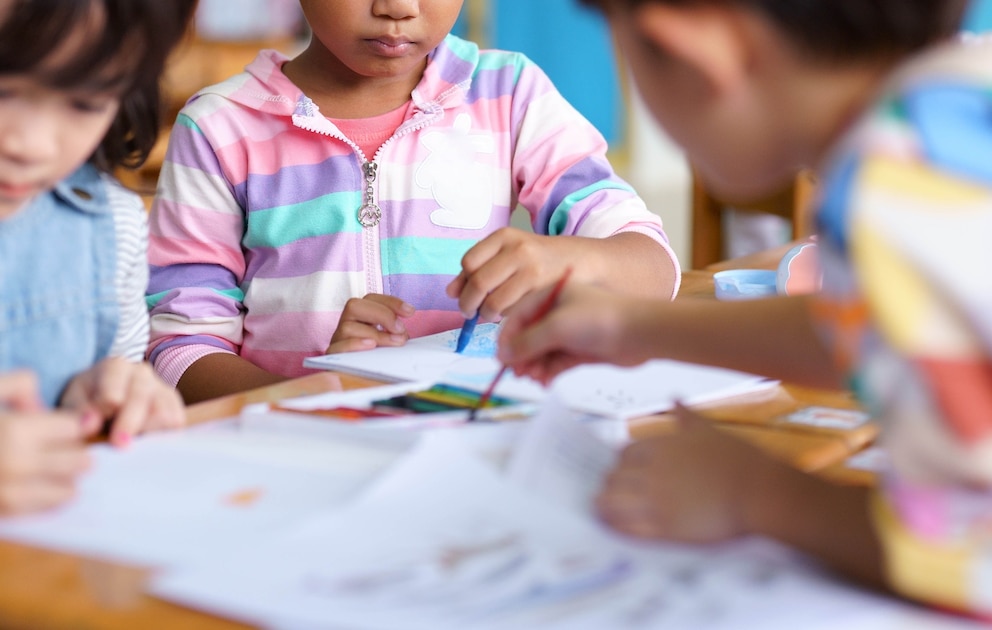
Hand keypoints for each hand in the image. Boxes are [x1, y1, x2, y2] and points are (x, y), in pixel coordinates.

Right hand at [0, 371, 96, 514]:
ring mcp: (9, 491)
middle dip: (79, 453)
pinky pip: (42, 507)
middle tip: (73, 451)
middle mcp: (17, 464)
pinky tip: (48, 489)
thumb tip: (40, 405)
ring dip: (69, 479)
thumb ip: (19, 386)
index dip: (79, 425)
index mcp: (16, 431)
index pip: (75, 429)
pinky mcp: (3, 510)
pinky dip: (51, 498)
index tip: (80, 424)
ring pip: (67, 488)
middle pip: (78, 461)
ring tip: (62, 473)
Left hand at [60, 358, 184, 447]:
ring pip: (163, 409)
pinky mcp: (174, 407)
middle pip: (141, 396)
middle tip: (119, 445)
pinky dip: (164, 435)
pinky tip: (148, 445)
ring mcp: (162, 389)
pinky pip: (177, 421)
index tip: (94, 427)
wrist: (106, 400)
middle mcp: (143, 373)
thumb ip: (80, 411)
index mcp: (116, 366)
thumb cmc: (88, 400)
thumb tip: (91, 426)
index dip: (105, 405)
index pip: (115, 383)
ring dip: (148, 431)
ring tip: (135, 448)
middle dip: (129, 422)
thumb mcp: (74, 401)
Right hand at [326, 294, 414, 352]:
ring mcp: (337, 339)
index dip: (391, 302)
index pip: (370, 299)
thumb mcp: (390, 340)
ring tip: (394, 343)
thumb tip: (403, 335)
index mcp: (360, 315)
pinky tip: (371, 346)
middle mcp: (346, 323)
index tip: (410, 312)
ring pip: (347, 327)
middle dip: (381, 314)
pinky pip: (338, 347)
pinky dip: (356, 344)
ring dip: (375, 334)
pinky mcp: (332, 356)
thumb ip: (396, 334)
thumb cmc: (377, 355)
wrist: (355, 378)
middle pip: (353, 305)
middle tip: (399, 329)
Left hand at [446, 228, 576, 321]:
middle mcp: (518, 250)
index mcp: (504, 237)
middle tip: (469, 312)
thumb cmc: (541, 259)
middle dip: (468, 304)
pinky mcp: (544, 291)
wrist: (583, 261)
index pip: (469, 262)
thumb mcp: (510, 254)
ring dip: (487, 314)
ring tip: (490, 315)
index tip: (461, 295)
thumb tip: (451, 291)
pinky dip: (507, 318)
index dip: (462, 283)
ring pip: (494, 302)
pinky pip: (514, 311)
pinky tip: (511, 313)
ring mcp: (532, 270)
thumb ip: (479, 268)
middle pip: (478, 283)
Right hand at [497, 281, 646, 384]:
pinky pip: (556, 362)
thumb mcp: (557, 327)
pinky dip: (549, 372)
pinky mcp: (581, 350)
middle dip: (522, 355)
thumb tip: (503, 355)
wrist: (640, 333)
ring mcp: (571, 331)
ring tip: (535, 378)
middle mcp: (559, 311)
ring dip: (535, 366)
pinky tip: (545, 382)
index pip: (519, 315)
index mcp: (552, 294)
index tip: (502, 358)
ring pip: (542, 352)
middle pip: (529, 335)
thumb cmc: (601, 319)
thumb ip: (527, 342)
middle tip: (519, 373)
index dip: (508, 337)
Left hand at [595, 404, 766, 542]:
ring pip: (611, 503)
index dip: (621, 465)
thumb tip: (674, 398)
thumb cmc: (740, 462)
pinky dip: (617, 527)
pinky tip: (616, 528)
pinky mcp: (664, 528)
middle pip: (613, 478)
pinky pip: (628, 528)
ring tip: (603, 512)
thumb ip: (686, 416)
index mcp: (661, 447)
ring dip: (605, 507)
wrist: (761, 494)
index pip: (623, 454)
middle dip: (610, 486)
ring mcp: (656, 501)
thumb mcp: (709, 431)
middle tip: (612, 493)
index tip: (622, 472)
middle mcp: (653, 472)